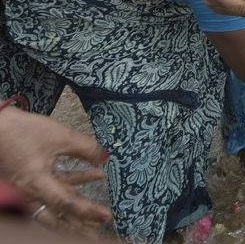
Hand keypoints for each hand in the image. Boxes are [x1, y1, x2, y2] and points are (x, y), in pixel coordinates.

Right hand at [0, 107, 111, 228]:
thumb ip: (85, 148)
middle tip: (97, 232)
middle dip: (79, 225)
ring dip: (78, 206)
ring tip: (98, 213)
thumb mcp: (59, 136)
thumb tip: (105, 157)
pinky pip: (56, 186)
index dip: (87, 211)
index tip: (105, 216)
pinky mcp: (32, 177)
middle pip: (58, 214)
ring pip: (58, 203)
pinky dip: (75, 183)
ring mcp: (31, 186)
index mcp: (36, 184)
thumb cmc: (21, 131)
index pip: (66, 204)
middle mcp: (31, 191)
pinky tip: (96, 175)